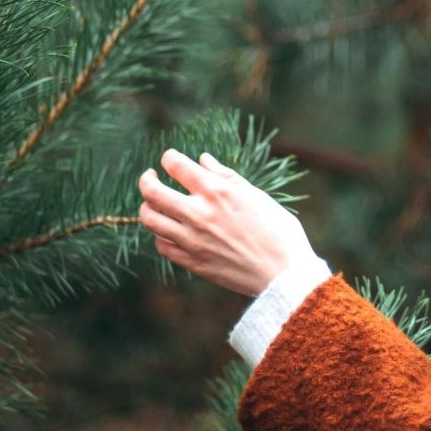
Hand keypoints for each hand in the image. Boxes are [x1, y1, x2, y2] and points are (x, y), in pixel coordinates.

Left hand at [137, 148, 317, 296]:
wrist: (283, 272)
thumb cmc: (278, 230)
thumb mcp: (256, 195)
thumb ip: (225, 176)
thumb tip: (203, 160)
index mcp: (217, 191)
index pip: (176, 165)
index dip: (169, 158)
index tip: (170, 159)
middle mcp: (198, 213)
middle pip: (152, 191)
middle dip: (146, 179)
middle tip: (150, 177)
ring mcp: (191, 239)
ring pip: (149, 219)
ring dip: (147, 207)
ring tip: (154, 204)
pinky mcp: (191, 261)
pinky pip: (161, 245)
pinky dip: (161, 234)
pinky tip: (171, 230)